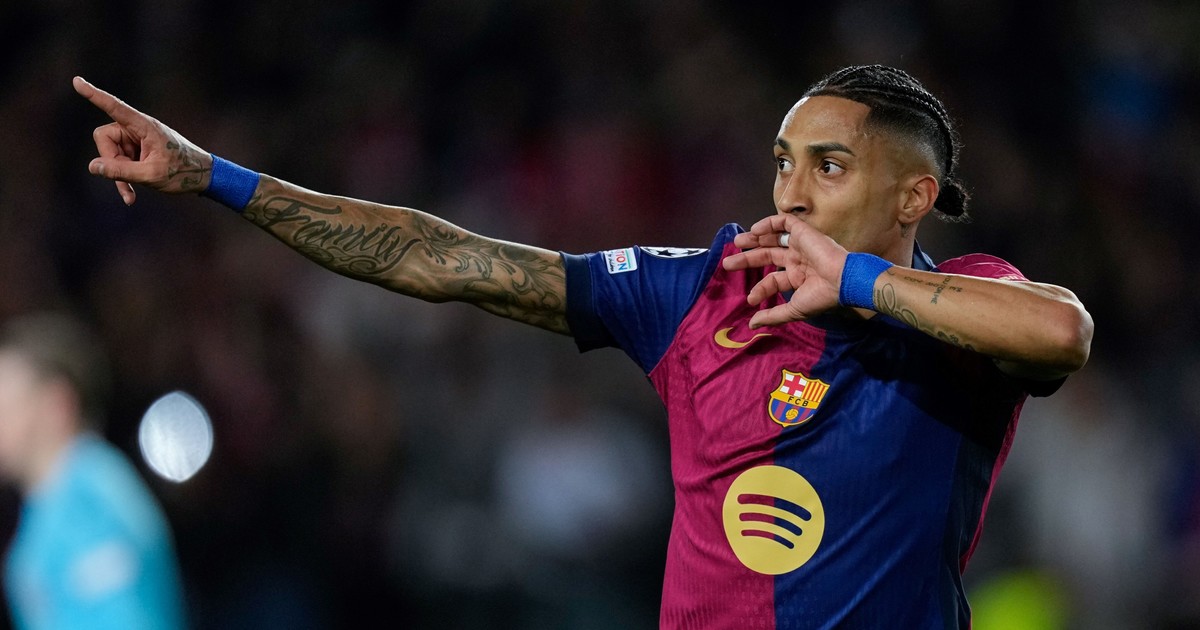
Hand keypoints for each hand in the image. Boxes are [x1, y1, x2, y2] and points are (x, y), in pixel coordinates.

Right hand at [73, 76, 211, 205]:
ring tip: (133, 191)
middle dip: (110, 160)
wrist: (204, 177)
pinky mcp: (138, 150)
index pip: (114, 107)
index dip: (94, 95)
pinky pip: (119, 162)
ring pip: (110, 153)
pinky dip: (123, 178)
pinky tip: (130, 197)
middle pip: (104, 138)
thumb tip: (92, 166)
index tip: (77, 81)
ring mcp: (137, 139)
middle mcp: (137, 128)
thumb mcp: (151, 174)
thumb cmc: (183, 172)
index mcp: (144, 126)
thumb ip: (121, 171)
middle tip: (128, 178)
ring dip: (119, 174)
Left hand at [721, 214, 848, 327]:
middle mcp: (798, 259)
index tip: (750, 299)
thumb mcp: (793, 310)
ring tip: (737, 241)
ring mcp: (800, 245)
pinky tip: (755, 231)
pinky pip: (784, 221)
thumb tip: (751, 324)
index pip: (772, 279)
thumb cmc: (821, 296)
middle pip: (767, 255)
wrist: (842, 280)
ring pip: (772, 237)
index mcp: (797, 277)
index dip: (760, 288)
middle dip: (747, 259)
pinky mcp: (804, 232)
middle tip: (727, 263)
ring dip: (754, 238)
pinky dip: (769, 223)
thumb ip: (772, 315)